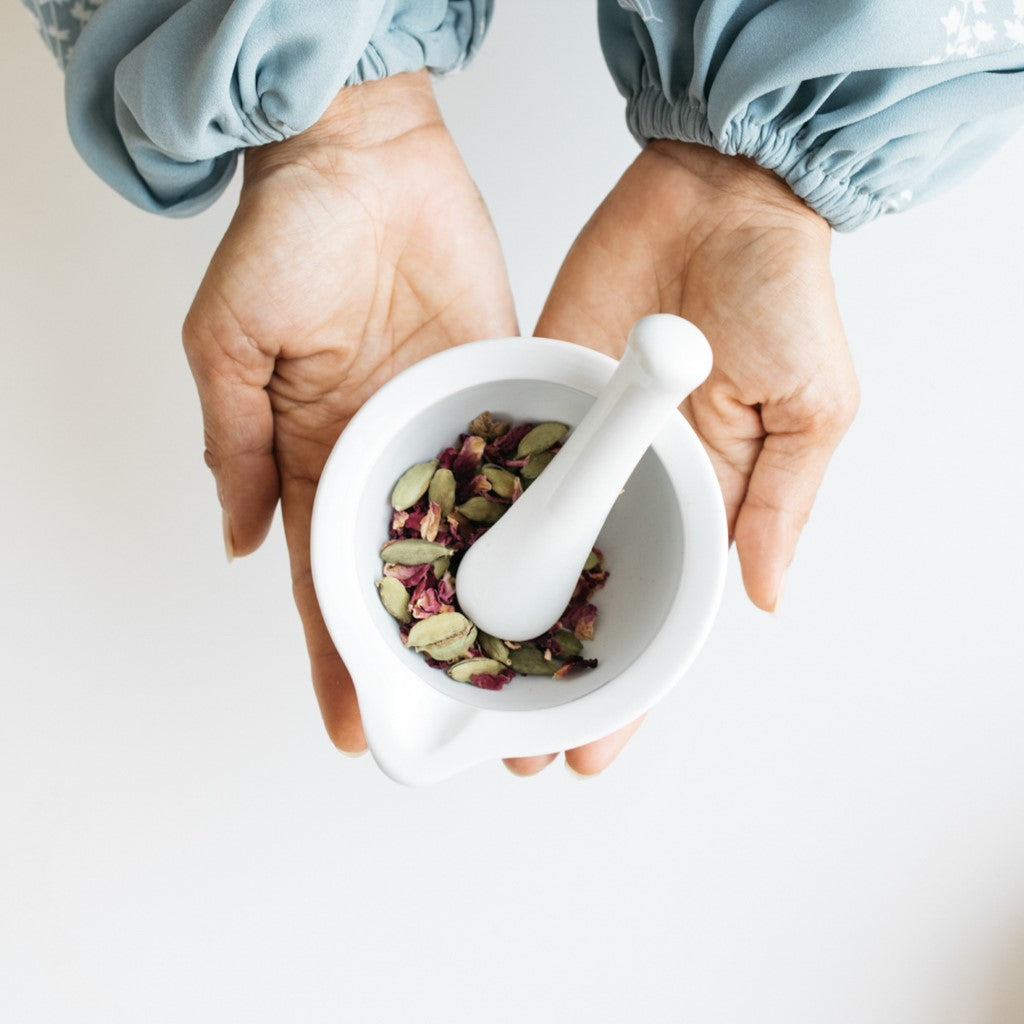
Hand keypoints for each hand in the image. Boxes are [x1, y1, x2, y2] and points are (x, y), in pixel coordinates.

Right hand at [183, 72, 516, 752]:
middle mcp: (388, 457)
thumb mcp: (230, 343)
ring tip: (518, 680)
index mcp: (318, 456)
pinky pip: (526, 467)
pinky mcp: (502, 395)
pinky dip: (544, 522)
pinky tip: (568, 580)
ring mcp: (449, 432)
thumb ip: (238, 444)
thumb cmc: (289, 236)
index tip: (353, 720)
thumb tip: (238, 541)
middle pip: (408, 577)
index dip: (337, 652)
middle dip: (423, 653)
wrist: (369, 158)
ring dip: (493, 609)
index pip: (327, 579)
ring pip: (474, 538)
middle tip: (451, 726)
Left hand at [507, 140, 858, 776]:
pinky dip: (459, 517)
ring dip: (489, 622)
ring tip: (452, 688)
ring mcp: (568, 448)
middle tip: (503, 741)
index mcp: (698, 504)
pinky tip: (423, 573)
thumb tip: (764, 596)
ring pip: (521, 550)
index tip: (586, 751)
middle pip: (575, 604)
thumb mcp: (808, 404)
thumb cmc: (780, 295)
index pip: (651, 619)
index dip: (623, 688)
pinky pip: (485, 466)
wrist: (714, 196)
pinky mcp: (528, 399)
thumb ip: (781, 500)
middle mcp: (624, 490)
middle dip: (542, 673)